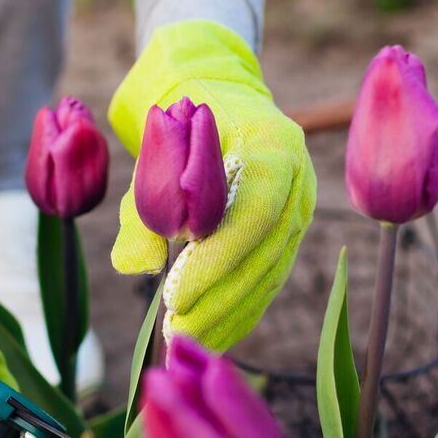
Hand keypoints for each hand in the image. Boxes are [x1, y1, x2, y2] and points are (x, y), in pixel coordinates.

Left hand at [109, 22, 315, 350]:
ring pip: (271, 274)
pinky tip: (211, 335)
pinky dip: (240, 311)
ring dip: (229, 314)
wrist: (219, 98)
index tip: (175, 292)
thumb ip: (143, 207)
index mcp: (274, 145)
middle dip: (220, 298)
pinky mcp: (290, 234)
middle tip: (175, 330)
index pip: (254, 213)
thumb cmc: (182, 124)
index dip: (218, 259)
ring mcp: (301, 209)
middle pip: (266, 253)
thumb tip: (136, 265)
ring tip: (185, 339)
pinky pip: (269, 280)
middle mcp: (299, 179)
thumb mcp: (156, 151)